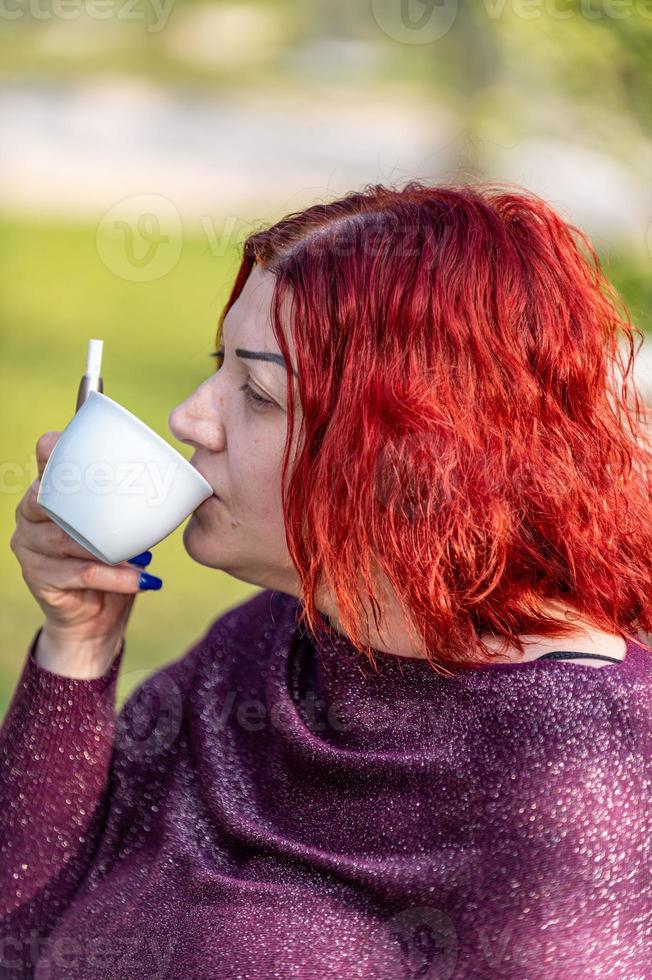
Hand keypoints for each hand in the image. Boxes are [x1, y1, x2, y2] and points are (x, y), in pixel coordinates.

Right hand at [10, 432, 161, 676]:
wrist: (94, 618)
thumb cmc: (110, 560)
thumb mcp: (118, 525)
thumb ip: (128, 501)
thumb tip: (174, 482)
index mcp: (47, 490)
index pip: (46, 460)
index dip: (56, 450)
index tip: (83, 446)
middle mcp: (30, 514)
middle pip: (49, 497)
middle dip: (85, 500)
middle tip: (120, 507)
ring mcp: (29, 546)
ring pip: (68, 538)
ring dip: (110, 547)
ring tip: (145, 554)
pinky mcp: (38, 576)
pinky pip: (82, 572)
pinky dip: (116, 576)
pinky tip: (143, 578)